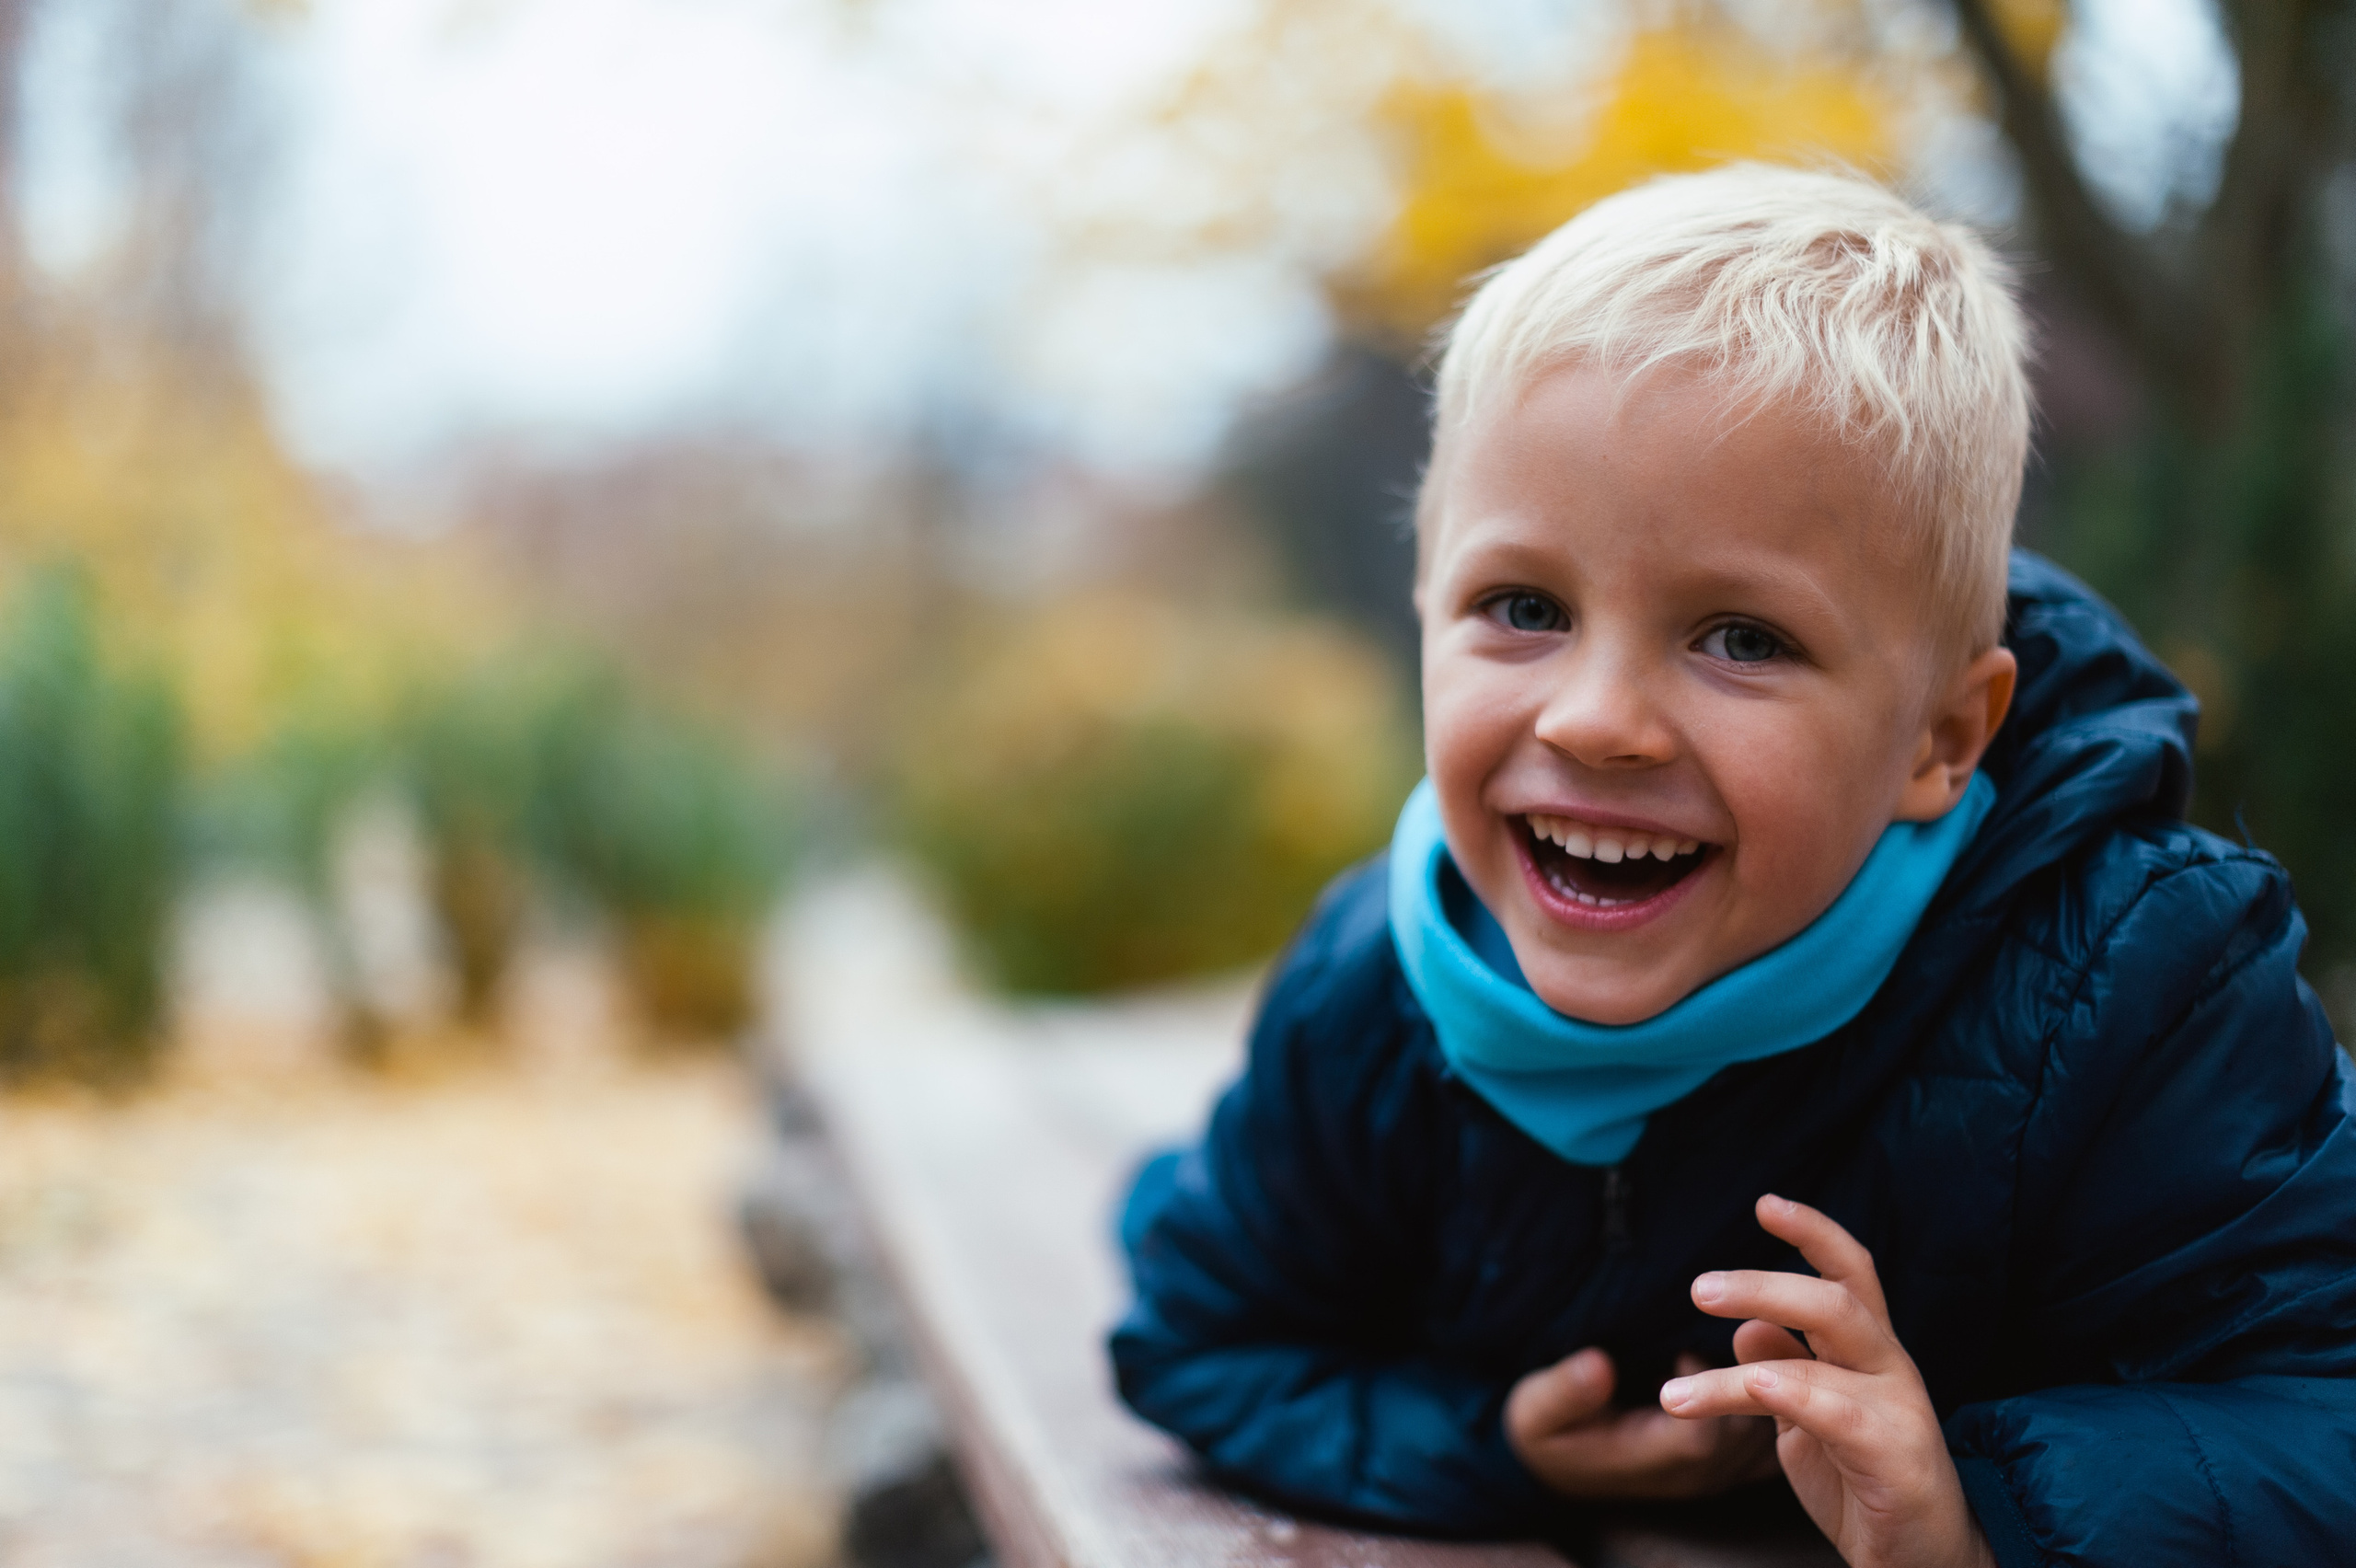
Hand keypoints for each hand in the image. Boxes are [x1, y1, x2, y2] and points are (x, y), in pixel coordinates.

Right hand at [1506, 1345, 1778, 1499]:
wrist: (1557, 1463)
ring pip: (1767, 1441)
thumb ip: (1566, 1391)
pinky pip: (1769, 1443)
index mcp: (1647, 1460)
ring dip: (1767, 1393)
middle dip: (1746, 1385)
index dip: (1705, 1390)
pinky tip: (1767, 1372)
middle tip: (1733, 1335)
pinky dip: (1775, 1407)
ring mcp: (1713, 1474)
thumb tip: (1598, 1365)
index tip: (1684, 1348)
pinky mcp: (1725, 1464)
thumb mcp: (1535, 1409)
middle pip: (1746, 1440)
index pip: (1702, 1439)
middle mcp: (1691, 1476)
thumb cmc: (1547, 1429)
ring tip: (1751, 1347)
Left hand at [1659, 1195, 1995, 1567]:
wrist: (1924, 1562)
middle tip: (1698, 1287)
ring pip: (1828, 1351)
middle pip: (1837, 1298)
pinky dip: (1791, 1391)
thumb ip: (1785, 1371)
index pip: (1850, 1273)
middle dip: (1766, 1281)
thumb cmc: (1865, 1483)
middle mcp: (1889, 1368)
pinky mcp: (1898, 1457)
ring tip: (1676, 1390)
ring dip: (1746, 1361)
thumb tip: (1748, 1328)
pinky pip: (1840, 1412)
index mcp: (1868, 1351)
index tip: (1765, 1204)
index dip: (1814, 1232)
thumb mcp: (1810, 1421)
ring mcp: (1899, 1409)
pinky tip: (1750, 1387)